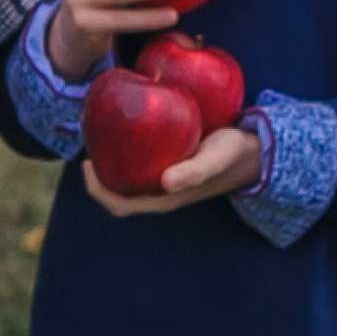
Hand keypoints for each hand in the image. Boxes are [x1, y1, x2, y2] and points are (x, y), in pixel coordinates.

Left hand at [83, 122, 261, 218]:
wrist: (250, 151)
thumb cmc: (230, 155)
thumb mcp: (214, 159)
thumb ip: (194, 171)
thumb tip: (166, 182)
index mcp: (164, 199)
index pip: (120, 205)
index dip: (97, 190)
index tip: (86, 164)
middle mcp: (159, 193)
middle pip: (116, 193)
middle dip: (97, 175)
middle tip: (88, 145)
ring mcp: (162, 182)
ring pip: (126, 179)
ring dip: (109, 164)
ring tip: (99, 137)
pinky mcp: (167, 167)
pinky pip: (137, 165)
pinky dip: (124, 153)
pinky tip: (122, 130)